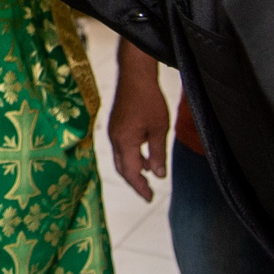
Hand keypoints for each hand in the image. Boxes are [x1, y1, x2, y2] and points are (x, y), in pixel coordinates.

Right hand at [108, 45, 170, 202]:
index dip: (141, 187)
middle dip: (135, 182)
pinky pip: (122, 147)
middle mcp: (115, 139)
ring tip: (150, 174)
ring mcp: (113, 131)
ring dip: (134, 168)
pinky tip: (145, 155)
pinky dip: (132, 156)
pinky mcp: (116, 124)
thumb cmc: (149, 100)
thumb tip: (158, 175)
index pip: (131, 173)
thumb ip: (158, 154)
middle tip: (148, 192)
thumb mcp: (159, 129)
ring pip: (121, 158)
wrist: (134, 75)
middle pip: (122, 168)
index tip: (150, 198)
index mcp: (125, 142)